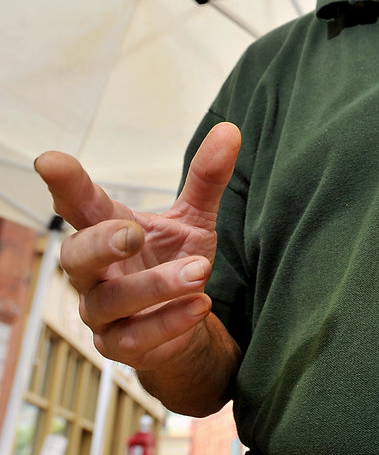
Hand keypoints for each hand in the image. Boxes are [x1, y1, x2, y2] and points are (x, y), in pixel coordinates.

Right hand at [34, 122, 240, 370]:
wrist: (185, 318)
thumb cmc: (176, 258)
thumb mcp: (194, 217)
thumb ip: (207, 177)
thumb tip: (230, 130)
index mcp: (107, 229)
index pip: (80, 205)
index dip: (65, 184)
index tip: (49, 160)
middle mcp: (95, 272)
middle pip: (74, 256)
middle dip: (100, 243)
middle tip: (133, 233)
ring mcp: (103, 313)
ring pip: (112, 301)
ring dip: (155, 285)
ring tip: (199, 270)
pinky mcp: (121, 346)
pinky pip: (136, 339)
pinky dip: (168, 321)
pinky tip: (200, 304)